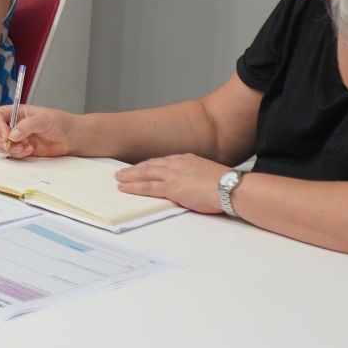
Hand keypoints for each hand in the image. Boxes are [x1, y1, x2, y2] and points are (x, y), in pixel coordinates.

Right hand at [0, 104, 77, 157]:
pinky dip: (17, 154)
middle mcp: (13, 124)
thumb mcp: (44, 119)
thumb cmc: (61, 123)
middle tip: (9, 143)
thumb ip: (27, 125)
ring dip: (9, 148)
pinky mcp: (21, 149)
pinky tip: (30, 150)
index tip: (7, 134)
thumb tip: (13, 134)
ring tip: (25, 147)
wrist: (72, 138)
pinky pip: (10, 154)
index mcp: (16, 112)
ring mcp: (16, 138)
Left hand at [114, 154, 229, 213]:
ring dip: (130, 176)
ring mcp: (172, 175)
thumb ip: (195, 176)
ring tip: (118, 178)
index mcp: (187, 159)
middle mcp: (176, 164)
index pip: (163, 162)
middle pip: (150, 165)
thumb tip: (192, 183)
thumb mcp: (208, 173)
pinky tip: (124, 188)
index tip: (141, 167)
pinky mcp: (170, 188)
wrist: (229, 187)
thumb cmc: (225, 184)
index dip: (150, 165)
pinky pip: (147, 187)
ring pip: (145, 174)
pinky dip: (133, 187)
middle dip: (135, 169)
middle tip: (122, 171)